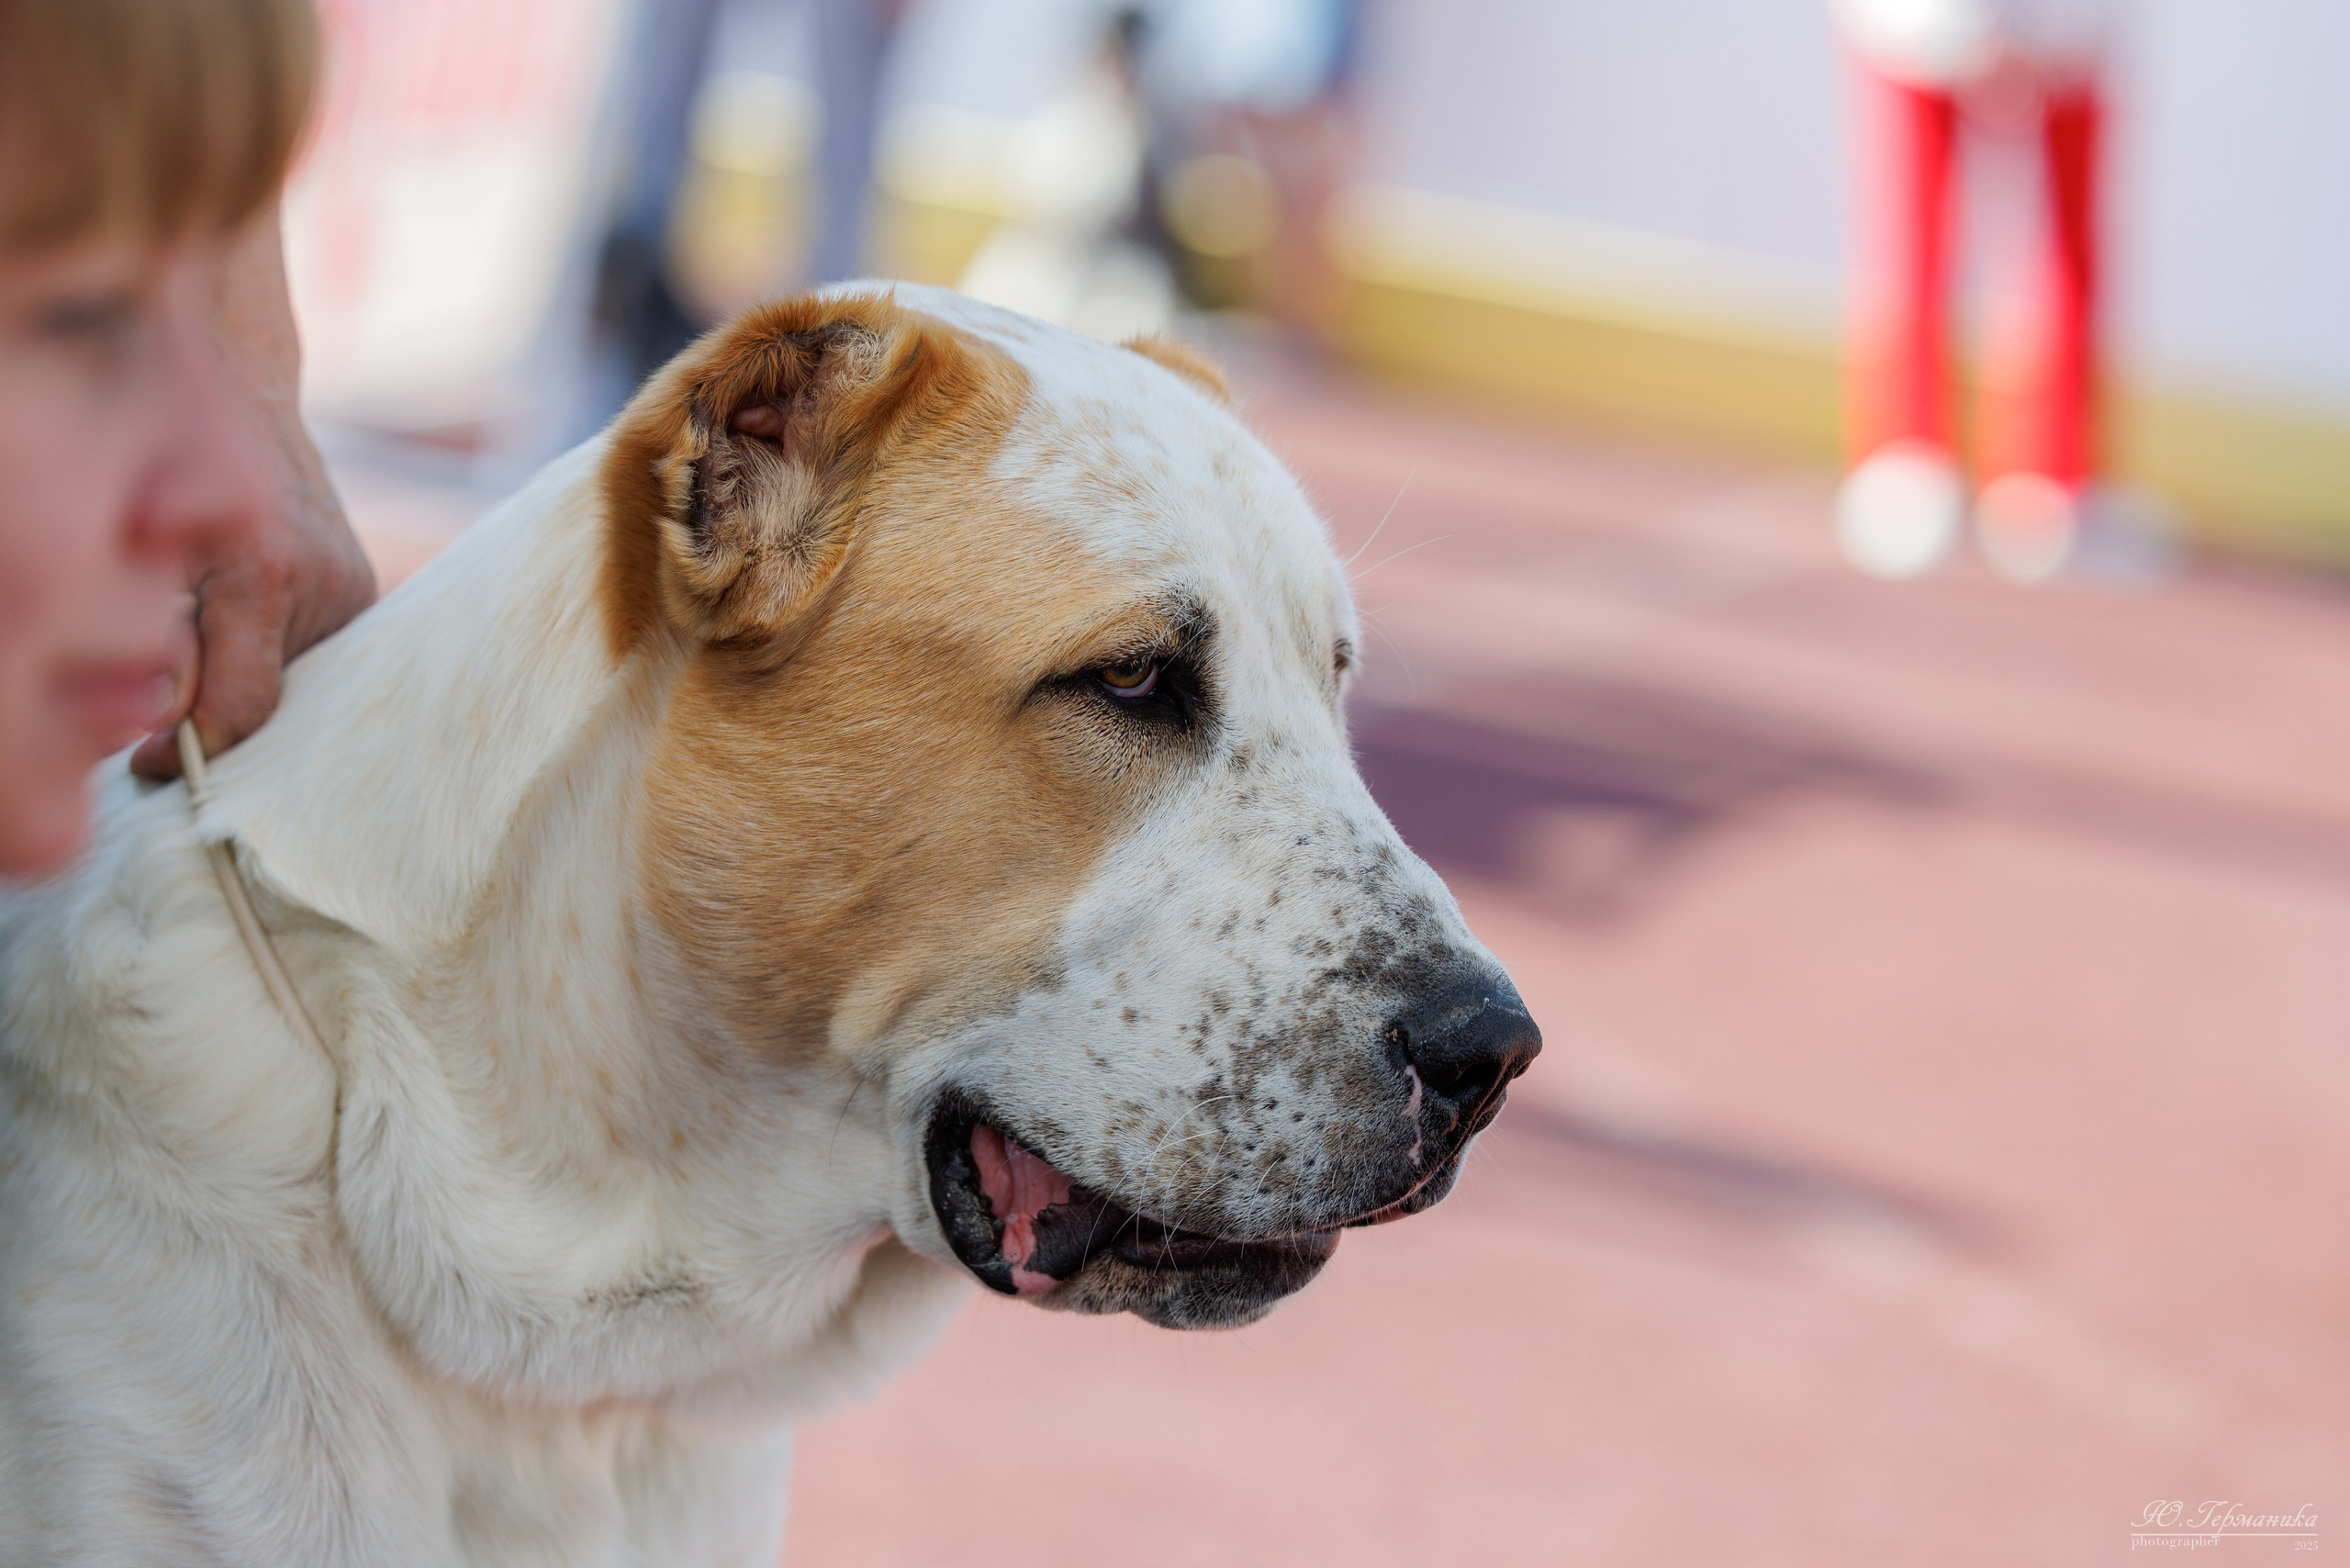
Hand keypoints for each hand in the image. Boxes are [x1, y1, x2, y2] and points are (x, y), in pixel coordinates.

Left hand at [130, 210, 373, 779]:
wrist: (237, 390)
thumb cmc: (165, 468)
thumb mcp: (144, 557)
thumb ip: (162, 643)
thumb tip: (172, 723)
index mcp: (263, 572)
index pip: (241, 712)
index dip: (188, 751)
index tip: (148, 762)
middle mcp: (323, 581)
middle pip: (273, 706)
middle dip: (220, 718)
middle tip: (169, 717)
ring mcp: (353, 586)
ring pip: (296, 684)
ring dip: (248, 680)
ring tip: (210, 645)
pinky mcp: (366, 587)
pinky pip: (318, 656)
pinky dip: (277, 657)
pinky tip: (250, 629)